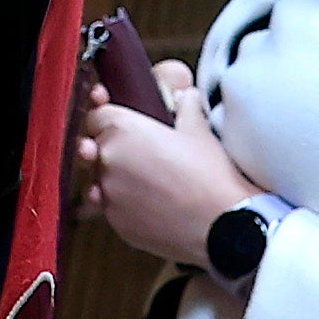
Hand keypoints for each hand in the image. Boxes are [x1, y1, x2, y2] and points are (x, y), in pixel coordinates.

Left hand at [80, 58, 260, 264]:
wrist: (222, 223)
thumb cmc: (210, 175)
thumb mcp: (199, 129)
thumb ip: (185, 105)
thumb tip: (185, 95)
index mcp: (123, 129)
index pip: (96, 116)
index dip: (109, 119)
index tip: (120, 124)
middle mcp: (108, 159)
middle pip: (96, 147)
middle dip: (113, 149)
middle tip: (142, 156)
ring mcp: (109, 193)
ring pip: (100, 179)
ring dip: (115, 178)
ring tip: (147, 182)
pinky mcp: (116, 222)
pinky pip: (111, 208)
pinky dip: (123, 205)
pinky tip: (149, 204)